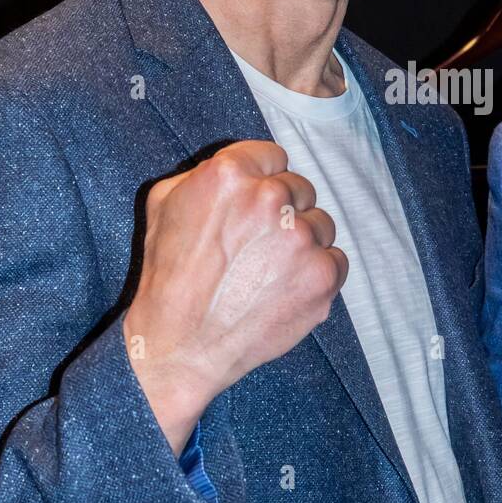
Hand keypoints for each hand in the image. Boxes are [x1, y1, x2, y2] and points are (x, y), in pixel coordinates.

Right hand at [122, 140, 347, 453]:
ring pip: (322, 224)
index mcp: (230, 174)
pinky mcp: (322, 275)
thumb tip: (243, 168)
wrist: (180, 345)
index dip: (262, 182)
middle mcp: (270, 199)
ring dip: (303, 243)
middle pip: (300, 188)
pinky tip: (286, 289)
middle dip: (283, 213)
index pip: (273, 156)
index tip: (251, 208)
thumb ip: (206, 173)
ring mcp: (300, 238)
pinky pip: (336, 259)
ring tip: (269, 271)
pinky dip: (318, 274)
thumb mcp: (165, 203)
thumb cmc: (168, 275)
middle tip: (256, 246)